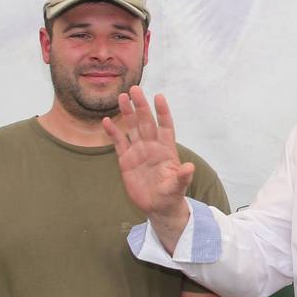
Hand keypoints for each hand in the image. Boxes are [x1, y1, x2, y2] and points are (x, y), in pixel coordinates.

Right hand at [104, 87, 194, 237]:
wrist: (158, 207)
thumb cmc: (171, 196)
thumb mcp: (177, 187)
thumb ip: (182, 177)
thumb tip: (189, 167)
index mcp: (167, 149)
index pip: (165, 126)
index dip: (163, 112)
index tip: (159, 97)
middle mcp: (152, 146)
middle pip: (146, 122)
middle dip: (141, 106)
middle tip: (134, 90)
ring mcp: (139, 152)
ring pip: (132, 128)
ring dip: (127, 113)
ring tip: (121, 97)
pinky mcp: (126, 160)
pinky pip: (119, 142)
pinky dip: (113, 132)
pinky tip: (106, 121)